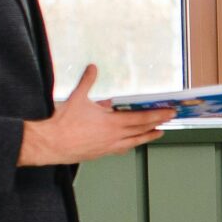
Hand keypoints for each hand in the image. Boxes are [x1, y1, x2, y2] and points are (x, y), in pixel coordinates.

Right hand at [19, 64, 172, 166]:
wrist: (52, 144)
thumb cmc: (64, 123)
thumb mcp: (77, 98)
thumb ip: (88, 82)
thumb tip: (93, 68)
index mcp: (112, 123)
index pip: (141, 119)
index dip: (158, 115)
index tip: (170, 112)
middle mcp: (114, 137)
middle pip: (141, 131)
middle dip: (157, 124)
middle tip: (169, 120)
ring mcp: (108, 147)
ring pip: (134, 142)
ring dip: (147, 137)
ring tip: (158, 133)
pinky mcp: (101, 153)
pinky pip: (120, 149)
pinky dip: (130, 145)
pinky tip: (132, 145)